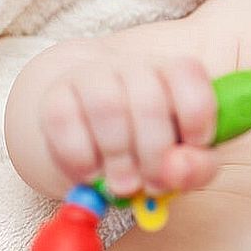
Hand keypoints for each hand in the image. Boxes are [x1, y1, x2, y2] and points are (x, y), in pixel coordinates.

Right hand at [38, 43, 218, 197]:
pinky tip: (90, 173)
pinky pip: (62, 119)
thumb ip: (195, 167)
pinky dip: (79, 156)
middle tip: (152, 185)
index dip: (196, 116)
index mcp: (174, 72)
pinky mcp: (55, 94)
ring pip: (107, 106)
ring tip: (122, 185)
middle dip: (154, 154)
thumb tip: (178, 171)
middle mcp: (135, 65)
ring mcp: (92, 75)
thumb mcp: (182, 159)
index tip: (193, 147)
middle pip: (148, 101)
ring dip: (118, 156)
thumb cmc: (148, 145)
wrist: (88, 132)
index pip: (188, 74)